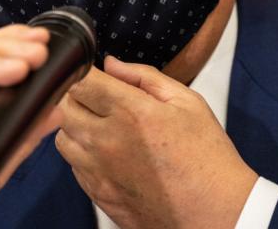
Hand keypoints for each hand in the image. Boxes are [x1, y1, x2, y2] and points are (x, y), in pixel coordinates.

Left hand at [55, 56, 257, 228]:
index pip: (80, 80)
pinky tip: (108, 151)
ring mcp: (99, 171)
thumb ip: (144, 77)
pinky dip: (83, 153)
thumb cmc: (207, 159)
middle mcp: (107, 141)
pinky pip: (73, 165)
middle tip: (98, 96)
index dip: (82, 70)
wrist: (214, 213)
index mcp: (131, 113)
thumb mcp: (187, 103)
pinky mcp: (97, 194)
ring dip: (75, 125)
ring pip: (62, 136)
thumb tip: (112, 64)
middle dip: (76, 94)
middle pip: (63, 106)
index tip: (92, 70)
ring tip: (103, 124)